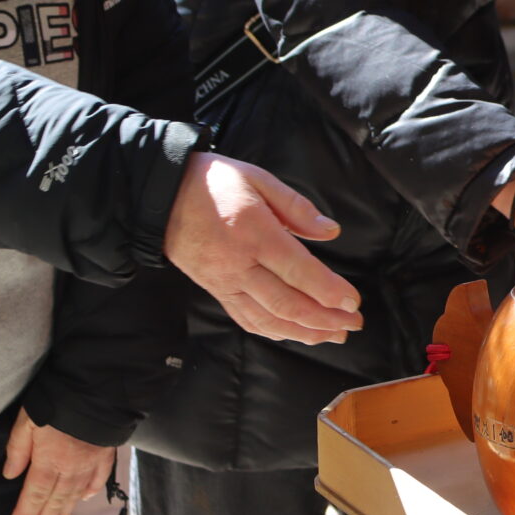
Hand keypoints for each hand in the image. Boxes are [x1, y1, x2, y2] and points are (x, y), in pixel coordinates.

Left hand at [3, 409, 111, 514]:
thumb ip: (18, 449)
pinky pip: (99, 477)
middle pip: (54, 501)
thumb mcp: (27, 421)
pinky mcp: (105, 452)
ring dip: (63, 513)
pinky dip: (91, 490)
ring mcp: (91, 462)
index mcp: (49, 462)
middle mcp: (70, 468)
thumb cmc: (58, 403)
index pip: (34, 496)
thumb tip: (9, 475)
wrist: (99, 389)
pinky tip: (84, 499)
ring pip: (74, 494)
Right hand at [163, 153, 361, 344]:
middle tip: (354, 323)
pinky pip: (245, 319)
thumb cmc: (213, 182)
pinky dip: (273, 331)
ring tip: (333, 335)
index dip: (328, 291)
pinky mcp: (215, 290)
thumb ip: (297, 207)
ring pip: (268, 319)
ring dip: (304, 332)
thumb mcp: (259, 178)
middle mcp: (239, 265)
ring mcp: (225, 282)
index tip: (353, 302)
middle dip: (324, 319)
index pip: (299, 271)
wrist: (160, 197)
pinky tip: (294, 334)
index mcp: (254, 234)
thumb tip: (331, 231)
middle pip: (287, 303)